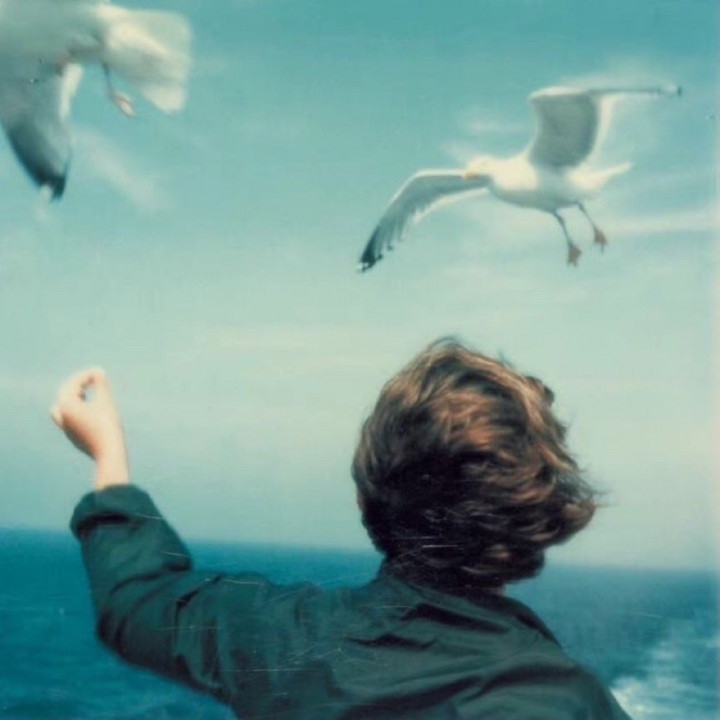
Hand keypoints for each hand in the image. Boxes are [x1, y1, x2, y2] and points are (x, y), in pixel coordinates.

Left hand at [51, 368, 129, 489]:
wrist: (108, 453)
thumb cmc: (108, 425)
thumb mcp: (106, 402)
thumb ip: (100, 385)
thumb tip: (98, 371)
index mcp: (66, 405)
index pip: (72, 384)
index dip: (85, 376)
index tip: (98, 372)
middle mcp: (62, 416)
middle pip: (64, 394)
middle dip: (76, 385)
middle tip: (90, 379)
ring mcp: (66, 428)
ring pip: (62, 408)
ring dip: (72, 398)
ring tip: (84, 393)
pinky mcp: (72, 436)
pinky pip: (68, 418)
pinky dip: (76, 410)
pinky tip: (89, 411)